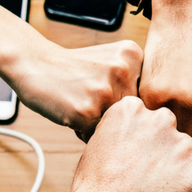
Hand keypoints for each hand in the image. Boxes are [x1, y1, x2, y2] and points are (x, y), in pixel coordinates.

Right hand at [0, 97, 191, 191]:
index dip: (148, 145)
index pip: (154, 116)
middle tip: (145, 186)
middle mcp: (159, 121)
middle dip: (166, 160)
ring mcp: (182, 146)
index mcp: (130, 109)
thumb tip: (130, 131)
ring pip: (190, 160)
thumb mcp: (96, 150)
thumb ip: (120, 134)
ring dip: (177, 179)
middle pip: (175, 136)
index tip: (140, 163)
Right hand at [7, 39, 142, 140]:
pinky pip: (96, 136)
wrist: (33, 63)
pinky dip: (84, 131)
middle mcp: (123, 71)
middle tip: (90, 98)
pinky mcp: (87, 111)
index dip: (125, 100)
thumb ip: (135, 81)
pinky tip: (72, 111)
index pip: (146, 96)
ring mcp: (105, 91)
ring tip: (81, 104)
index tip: (106, 89)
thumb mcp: (111, 60)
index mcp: (133, 55)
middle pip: (133, 113)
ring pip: (117, 126)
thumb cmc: (73, 68)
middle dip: (114, 114)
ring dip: (99, 124)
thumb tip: (158, 121)